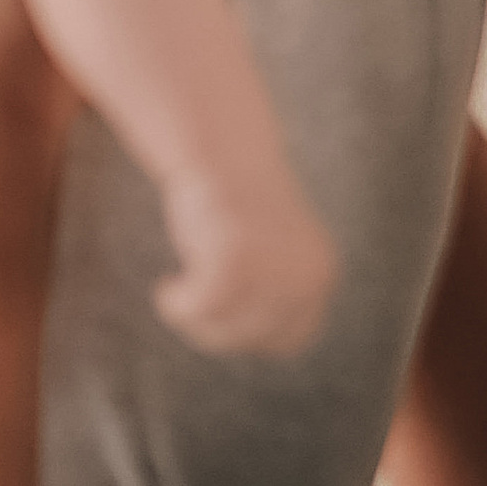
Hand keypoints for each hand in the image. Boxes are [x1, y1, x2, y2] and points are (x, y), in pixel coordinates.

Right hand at [155, 169, 338, 356]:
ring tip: (174, 298)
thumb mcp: (269, 250)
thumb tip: (249, 339)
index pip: (292, 338)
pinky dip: (178, 305)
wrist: (221, 146)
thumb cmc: (235, 198)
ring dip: (194, 321)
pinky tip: (166, 291)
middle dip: (215, 331)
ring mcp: (273, 269)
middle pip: (256, 338)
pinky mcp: (236, 259)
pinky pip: (201, 308)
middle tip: (188, 309)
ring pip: (228, 330)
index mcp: (320, 273)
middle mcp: (306, 276)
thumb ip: (269, 291)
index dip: (252, 336)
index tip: (221, 320)